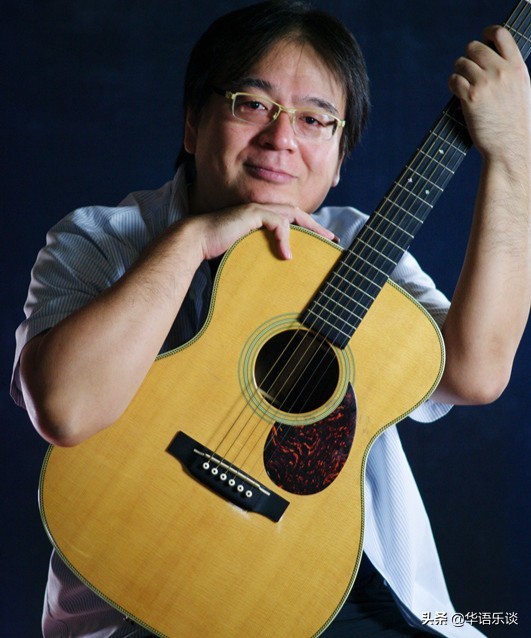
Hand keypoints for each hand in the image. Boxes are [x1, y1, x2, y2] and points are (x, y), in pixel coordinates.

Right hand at [185, 202, 336, 261]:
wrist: (197, 240)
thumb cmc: (217, 248)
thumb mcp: (246, 252)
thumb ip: (261, 254)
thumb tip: (278, 268)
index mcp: (261, 218)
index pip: (291, 220)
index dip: (309, 229)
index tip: (323, 242)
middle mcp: (261, 211)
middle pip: (297, 214)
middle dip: (317, 226)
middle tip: (333, 240)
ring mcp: (256, 210)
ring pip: (291, 214)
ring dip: (309, 229)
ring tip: (323, 242)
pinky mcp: (251, 214)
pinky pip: (277, 222)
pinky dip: (285, 237)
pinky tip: (287, 255)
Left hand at [449, 26, 530, 160]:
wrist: (508, 145)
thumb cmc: (513, 121)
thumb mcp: (521, 88)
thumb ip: (509, 70)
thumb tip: (490, 57)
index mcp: (517, 67)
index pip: (501, 35)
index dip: (487, 33)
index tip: (481, 38)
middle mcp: (501, 72)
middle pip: (475, 48)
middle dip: (467, 57)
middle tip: (467, 70)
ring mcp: (485, 84)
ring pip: (461, 64)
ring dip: (458, 72)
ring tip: (463, 83)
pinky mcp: (471, 98)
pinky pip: (454, 80)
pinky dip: (453, 84)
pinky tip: (457, 91)